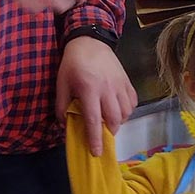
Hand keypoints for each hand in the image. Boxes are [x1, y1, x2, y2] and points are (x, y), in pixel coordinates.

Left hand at [56, 38, 137, 155]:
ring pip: (126, 112)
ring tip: (110, 121)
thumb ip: (62, 106)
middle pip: (114, 119)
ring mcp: (119, 85)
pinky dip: (127, 110)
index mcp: (89, 90)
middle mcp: (107, 89)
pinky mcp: (127, 81)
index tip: (97, 152)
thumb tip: (64, 125)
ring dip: (118, 122)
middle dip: (109, 131)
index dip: (95, 139)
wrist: (90, 41)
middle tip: (102, 133)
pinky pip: (132, 102)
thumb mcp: (62, 84)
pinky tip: (118, 109)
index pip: (94, 120)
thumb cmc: (73, 64)